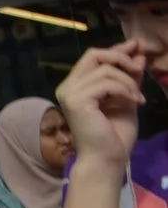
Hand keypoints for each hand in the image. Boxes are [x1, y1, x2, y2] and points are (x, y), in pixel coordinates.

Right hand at [56, 42, 144, 170]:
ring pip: (105, 69)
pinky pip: (106, 83)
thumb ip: (129, 78)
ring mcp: (70, 93)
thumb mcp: (127, 99)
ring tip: (139, 98)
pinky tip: (136, 102)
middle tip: (140, 70)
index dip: (117, 49)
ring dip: (129, 81)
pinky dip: (126, 90)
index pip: (94, 57)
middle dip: (121, 57)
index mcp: (77, 86)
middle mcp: (68, 86)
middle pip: (94, 55)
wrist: (107, 160)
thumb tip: (139, 54)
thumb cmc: (114, 136)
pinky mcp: (77, 100)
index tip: (137, 46)